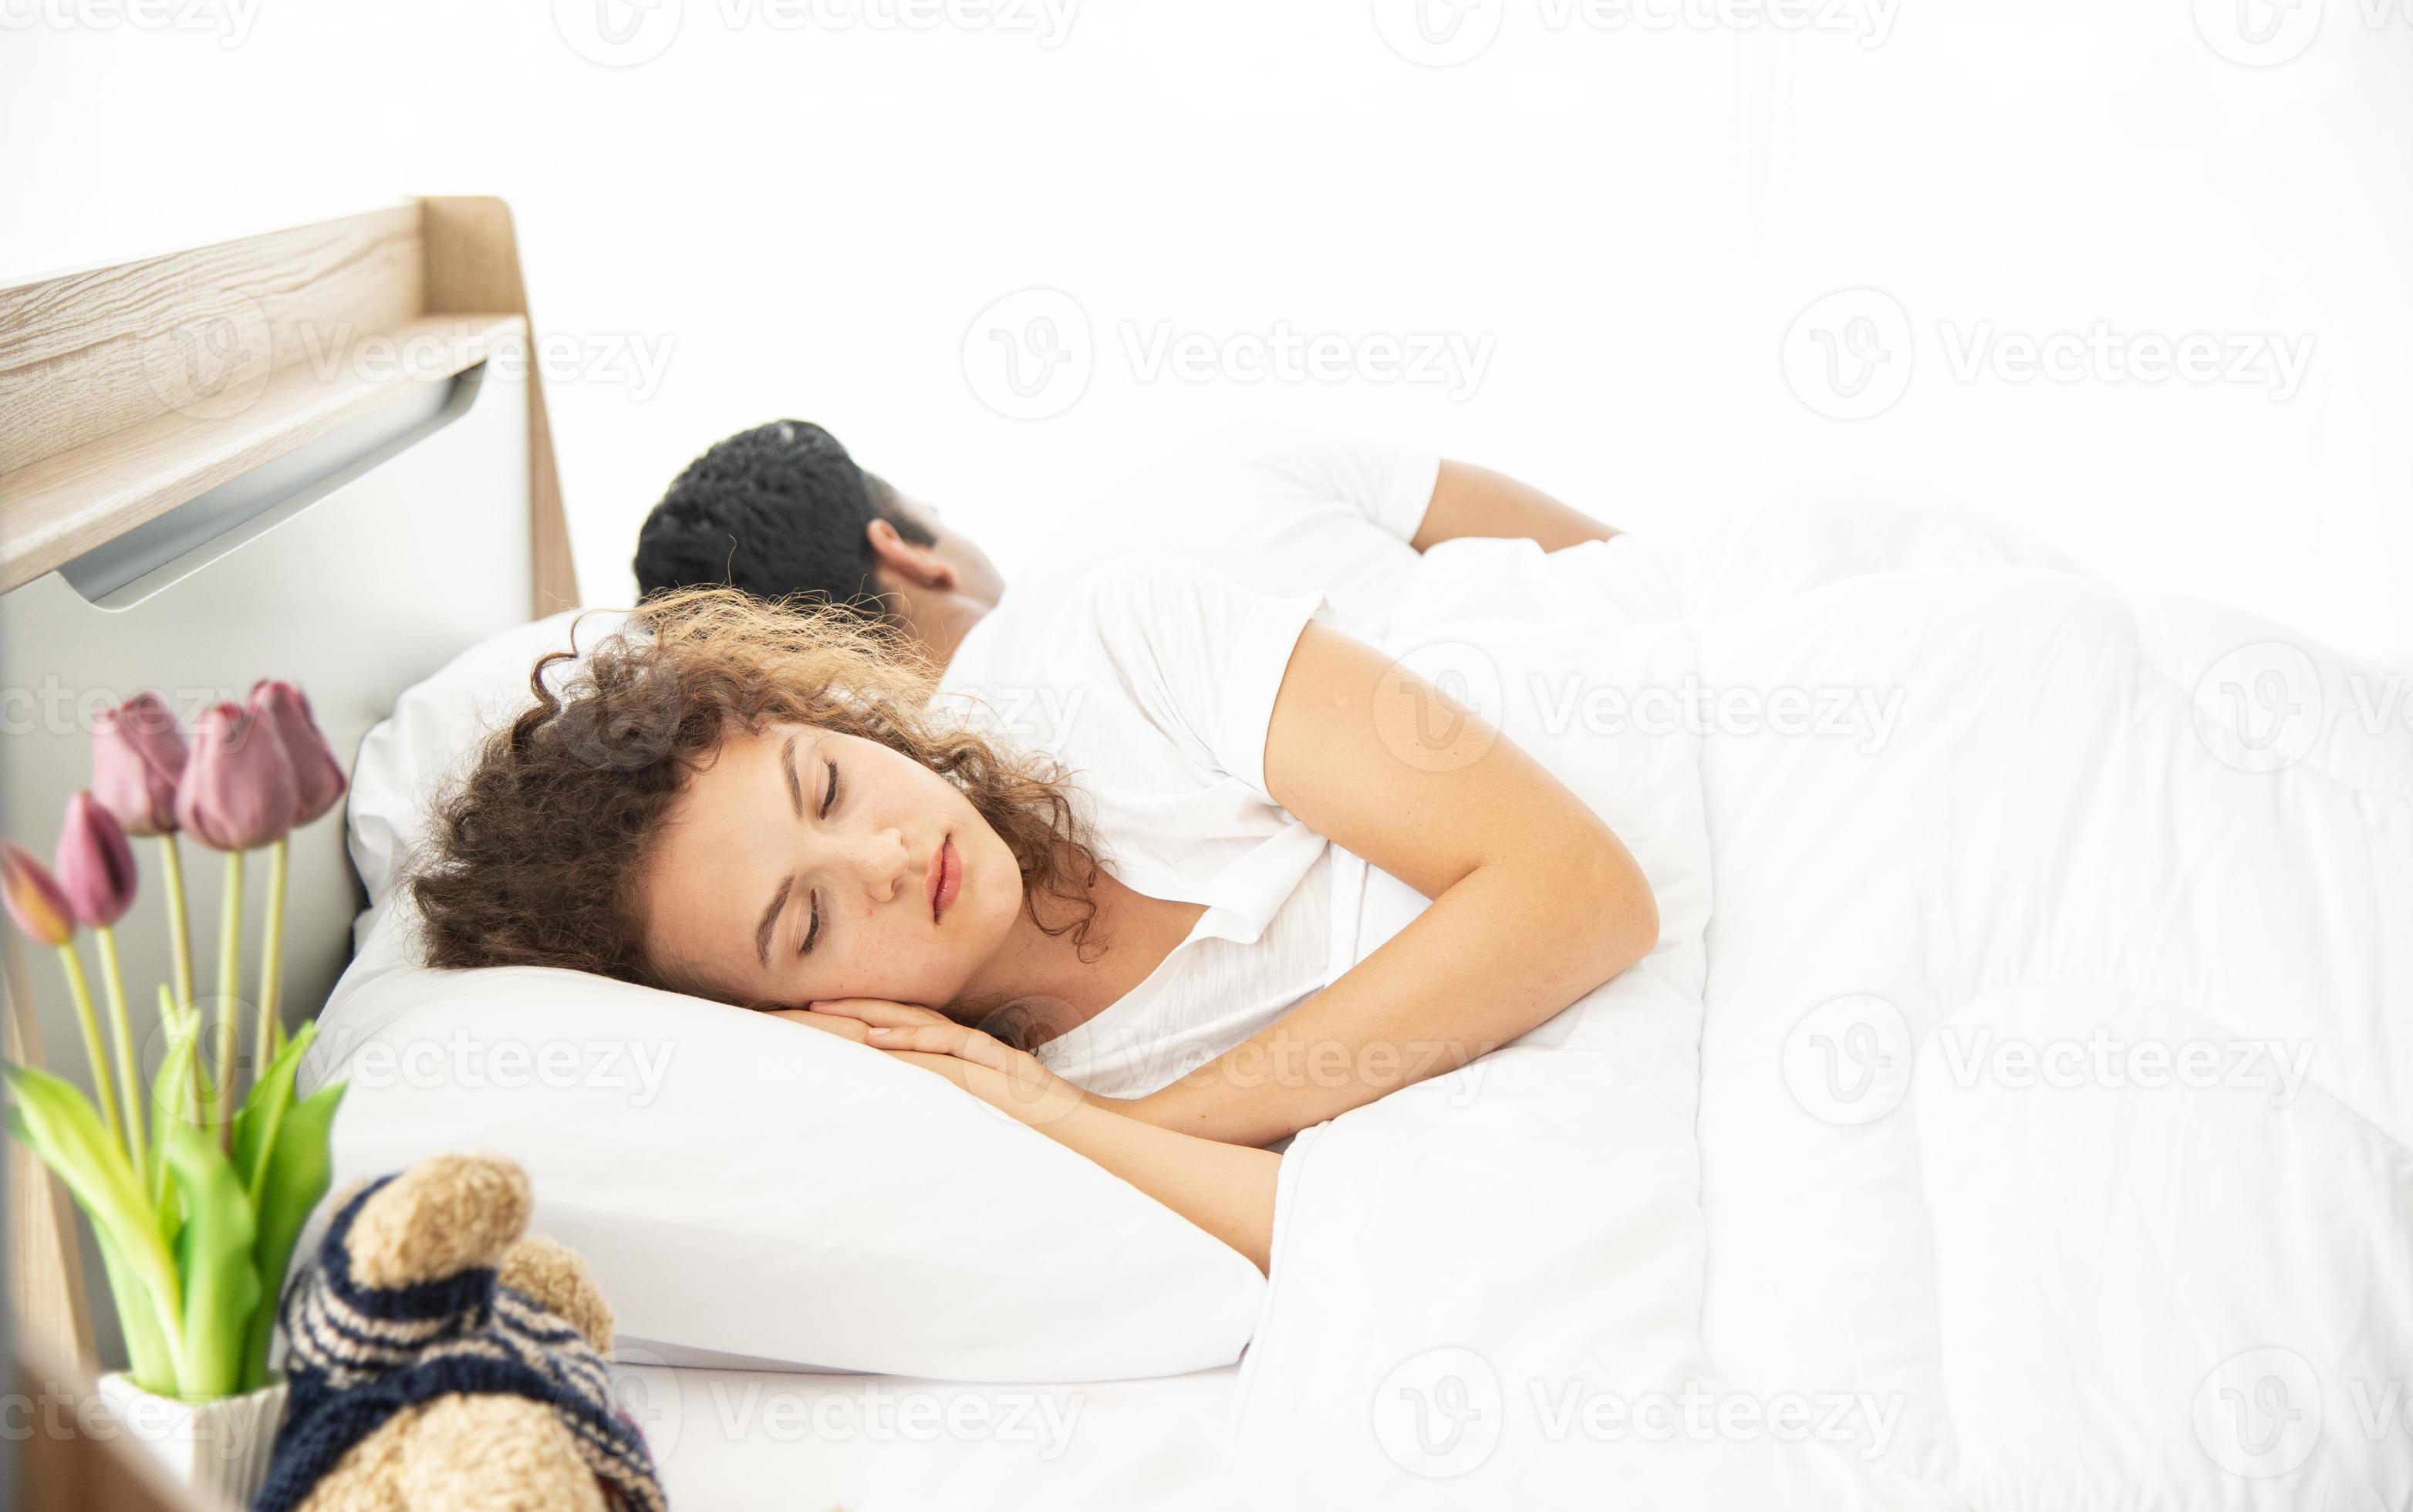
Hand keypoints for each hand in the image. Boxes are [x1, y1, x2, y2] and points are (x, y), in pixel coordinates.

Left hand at [771, 998, 1089, 1126]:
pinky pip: (949, 1043)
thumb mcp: (981, 1119)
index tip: (814, 1021)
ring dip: (867, 1013)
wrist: (1096, 1136)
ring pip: (918, 1022)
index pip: (904, 1030)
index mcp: (963, 1059)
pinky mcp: (997, 1065)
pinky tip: (877, 1038)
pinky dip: (912, 1037)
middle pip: (900, 1017)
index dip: (860, 1021)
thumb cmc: (1041, 1134)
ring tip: (820, 1010)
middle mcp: (969, 1050)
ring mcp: (983, 1054)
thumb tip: (911, 1124)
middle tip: (797, 1002)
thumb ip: (951, 1111)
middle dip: (849, 1008)